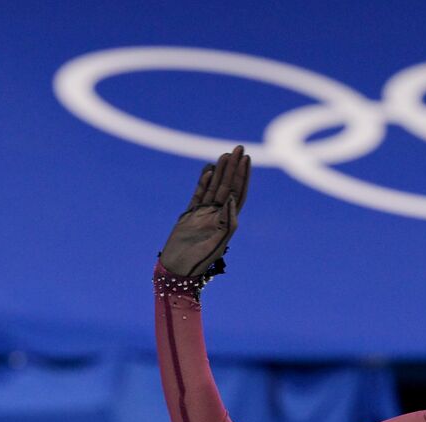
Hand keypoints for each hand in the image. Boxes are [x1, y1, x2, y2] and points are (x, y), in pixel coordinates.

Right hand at [159, 145, 251, 277]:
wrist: (178, 268)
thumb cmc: (200, 260)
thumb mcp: (218, 242)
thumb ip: (227, 221)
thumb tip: (232, 198)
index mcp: (229, 221)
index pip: (239, 193)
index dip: (243, 176)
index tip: (247, 159)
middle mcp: (218, 215)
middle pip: (228, 186)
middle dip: (234, 168)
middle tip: (239, 148)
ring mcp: (203, 214)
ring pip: (213, 187)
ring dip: (220, 171)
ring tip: (225, 154)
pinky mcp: (189, 215)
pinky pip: (198, 194)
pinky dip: (203, 182)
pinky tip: (208, 170)